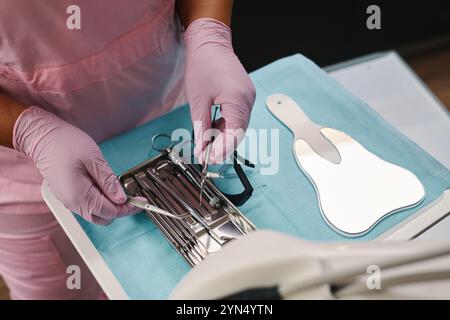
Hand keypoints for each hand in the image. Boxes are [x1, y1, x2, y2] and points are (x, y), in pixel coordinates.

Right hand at [13, 107, 138, 224]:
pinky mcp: (67, 195)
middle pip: (103, 217)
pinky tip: (104, 186)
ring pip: (95, 213)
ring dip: (109, 205)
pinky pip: (87, 205)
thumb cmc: (64, 143)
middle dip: (119, 209)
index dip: (128, 208)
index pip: (111, 212)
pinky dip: (99, 201)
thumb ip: (108, 181)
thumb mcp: (93, 159)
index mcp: (80, 196)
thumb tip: (121, 198)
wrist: (41, 137)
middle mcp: (73, 203)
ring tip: (117, 188)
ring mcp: (68, 200)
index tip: (141, 202)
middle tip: (131, 195)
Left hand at [184, 18, 255, 162]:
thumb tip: (201, 148)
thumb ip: (201, 127)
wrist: (210, 43)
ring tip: (208, 145)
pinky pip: (238, 116)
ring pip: (239, 125)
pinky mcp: (245, 95)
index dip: (223, 149)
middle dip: (224, 146)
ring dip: (225, 136)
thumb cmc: (203, 66)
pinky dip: (227, 125)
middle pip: (239, 131)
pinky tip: (215, 130)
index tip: (210, 159)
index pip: (235, 133)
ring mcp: (249, 96)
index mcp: (237, 99)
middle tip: (208, 156)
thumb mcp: (197, 101)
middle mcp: (248, 99)